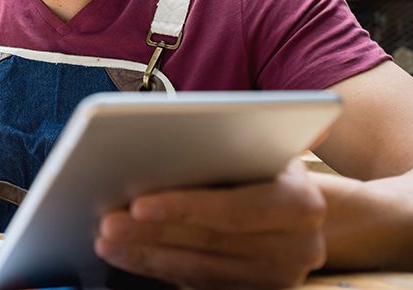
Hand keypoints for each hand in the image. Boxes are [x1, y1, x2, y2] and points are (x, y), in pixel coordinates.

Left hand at [95, 159, 326, 288]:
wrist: (305, 212)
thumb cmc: (268, 167)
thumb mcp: (262, 148)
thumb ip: (227, 146)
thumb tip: (169, 137)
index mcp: (301, 203)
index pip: (233, 209)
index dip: (184, 208)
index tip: (138, 205)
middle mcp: (299, 247)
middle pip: (210, 243)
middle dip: (152, 235)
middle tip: (108, 224)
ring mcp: (279, 277)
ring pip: (200, 270)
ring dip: (147, 256)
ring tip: (107, 240)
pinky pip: (200, 284)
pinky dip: (159, 269)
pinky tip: (129, 256)